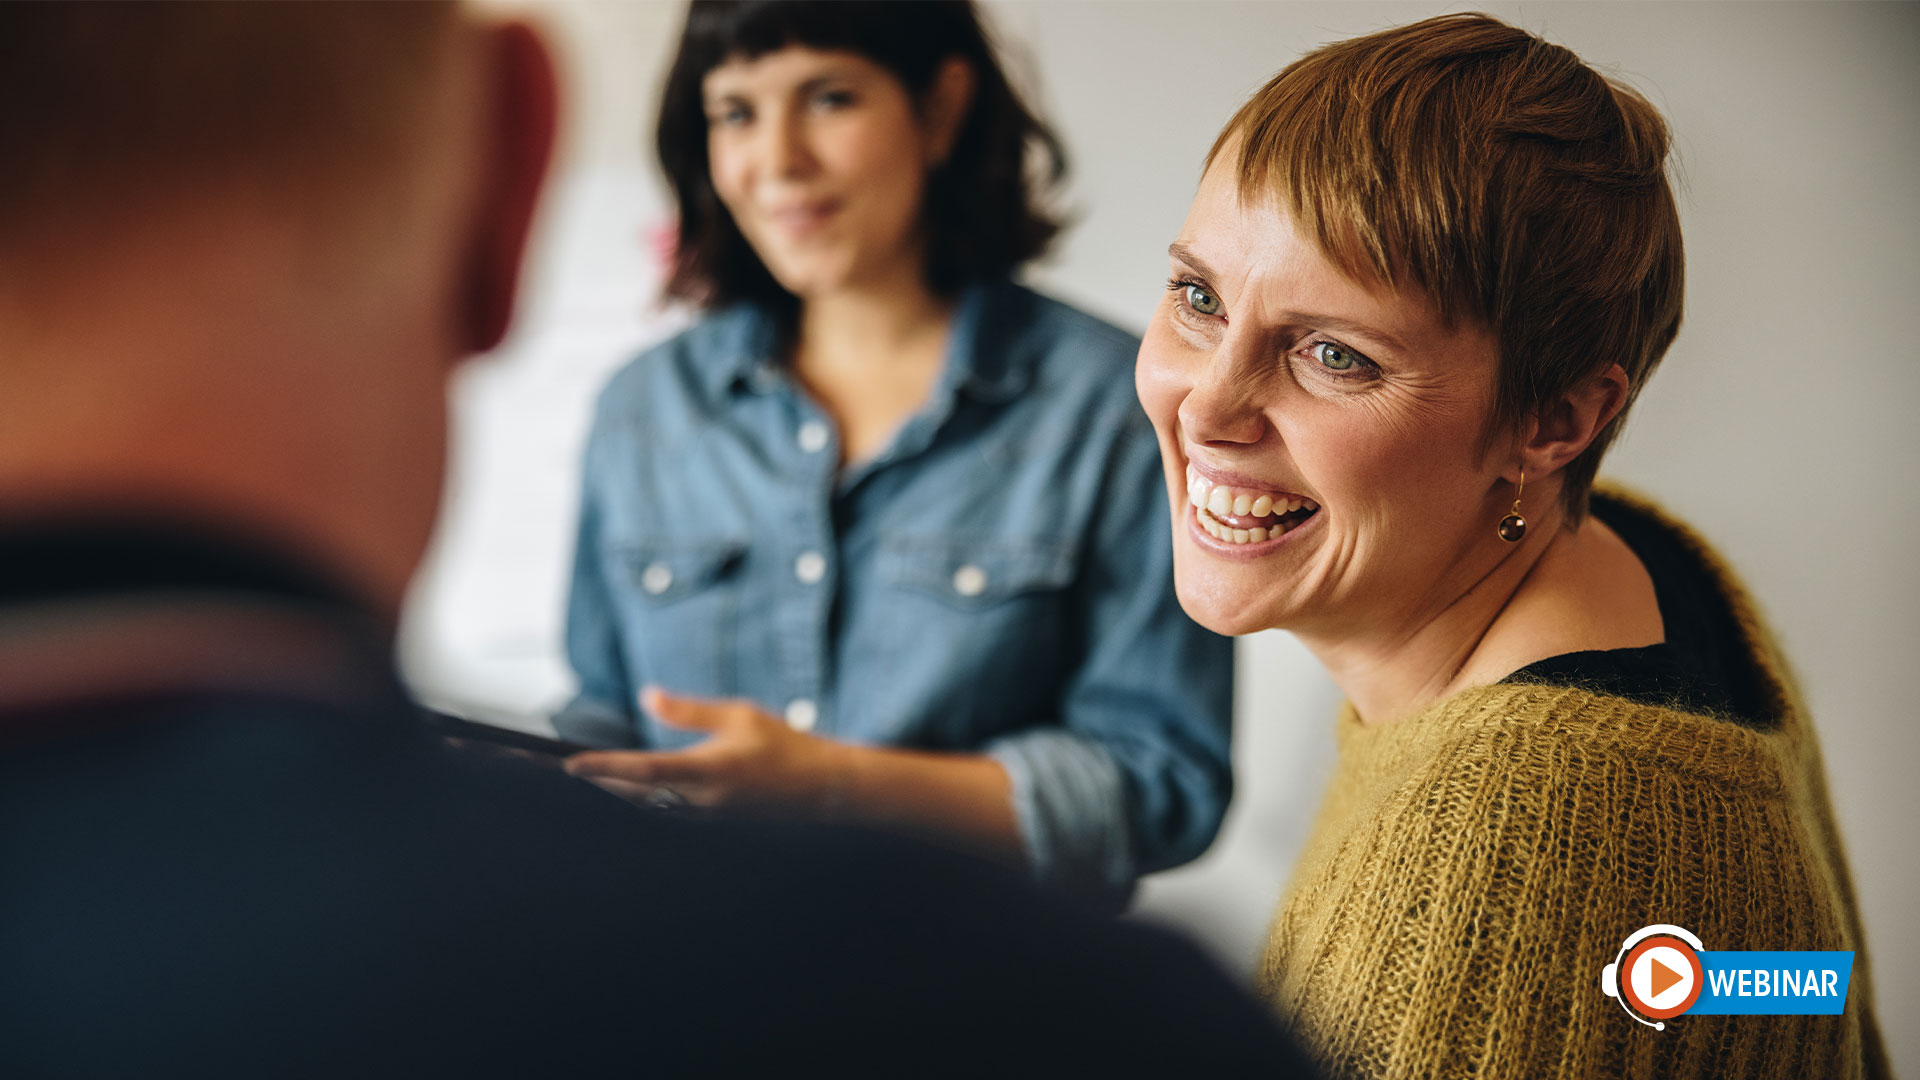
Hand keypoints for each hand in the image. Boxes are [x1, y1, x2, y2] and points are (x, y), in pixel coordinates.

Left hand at [564, 686, 853, 816]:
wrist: (821, 790)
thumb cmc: (784, 746)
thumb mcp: (740, 715)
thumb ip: (690, 710)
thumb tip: (647, 696)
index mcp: (710, 771)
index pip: (645, 771)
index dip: (604, 769)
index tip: (570, 764)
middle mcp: (701, 801)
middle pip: (631, 795)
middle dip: (592, 782)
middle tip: (549, 770)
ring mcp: (703, 817)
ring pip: (643, 807)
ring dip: (609, 792)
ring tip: (570, 777)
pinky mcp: (707, 822)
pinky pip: (660, 811)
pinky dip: (632, 798)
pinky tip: (614, 788)